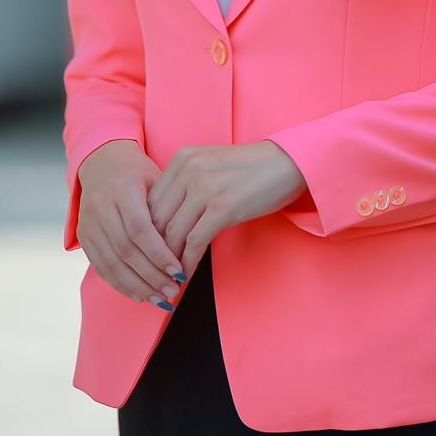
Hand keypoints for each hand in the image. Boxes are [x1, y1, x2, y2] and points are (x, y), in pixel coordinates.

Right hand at [77, 140, 185, 305]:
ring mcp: (88, 221)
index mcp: (122, 187)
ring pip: (111, 262)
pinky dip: (120, 284)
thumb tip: (190, 246)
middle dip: (151, 275)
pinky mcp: (82, 235)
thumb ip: (168, 209)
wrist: (102, 161)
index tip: (179, 271)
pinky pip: (100, 266)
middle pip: (125, 249)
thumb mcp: (156, 179)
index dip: (159, 253)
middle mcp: (100, 204)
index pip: (140, 228)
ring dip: (137, 286)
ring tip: (160, 299)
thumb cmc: (138, 172)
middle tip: (173, 290)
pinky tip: (139, 294)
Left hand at [148, 141, 306, 276]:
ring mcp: (205, 188)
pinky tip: (187, 274)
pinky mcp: (223, 207)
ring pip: (173, 233)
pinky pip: (195, 242)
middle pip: (157, 218)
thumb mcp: (210, 166)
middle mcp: (189, 169)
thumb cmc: (250, 168)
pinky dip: (188, 262)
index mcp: (182, 158)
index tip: (147, 251)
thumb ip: (185, 185)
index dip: (146, 231)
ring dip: (169, 260)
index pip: (151, 200)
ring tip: (168, 277)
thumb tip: (163, 222)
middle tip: (153, 270)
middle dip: (154, 249)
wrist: (288, 162)